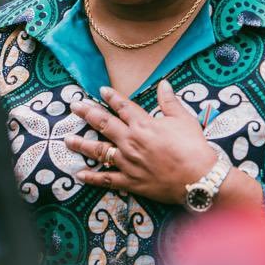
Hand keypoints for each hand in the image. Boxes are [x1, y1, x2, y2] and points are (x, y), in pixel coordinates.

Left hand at [65, 80, 218, 204]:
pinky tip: (79, 175)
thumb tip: (163, 83)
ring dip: (82, 145)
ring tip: (67, 139)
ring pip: (99, 151)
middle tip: (74, 106)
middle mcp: (131, 141)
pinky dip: (92, 178)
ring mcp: (128, 162)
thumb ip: (169, 101)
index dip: (111, 96)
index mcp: (143, 124)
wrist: (198, 178)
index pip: (123, 106)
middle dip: (87, 113)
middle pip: (104, 124)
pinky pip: (107, 179)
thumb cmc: (193, 147)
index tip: (100, 90)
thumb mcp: (183, 119)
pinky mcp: (130, 182)